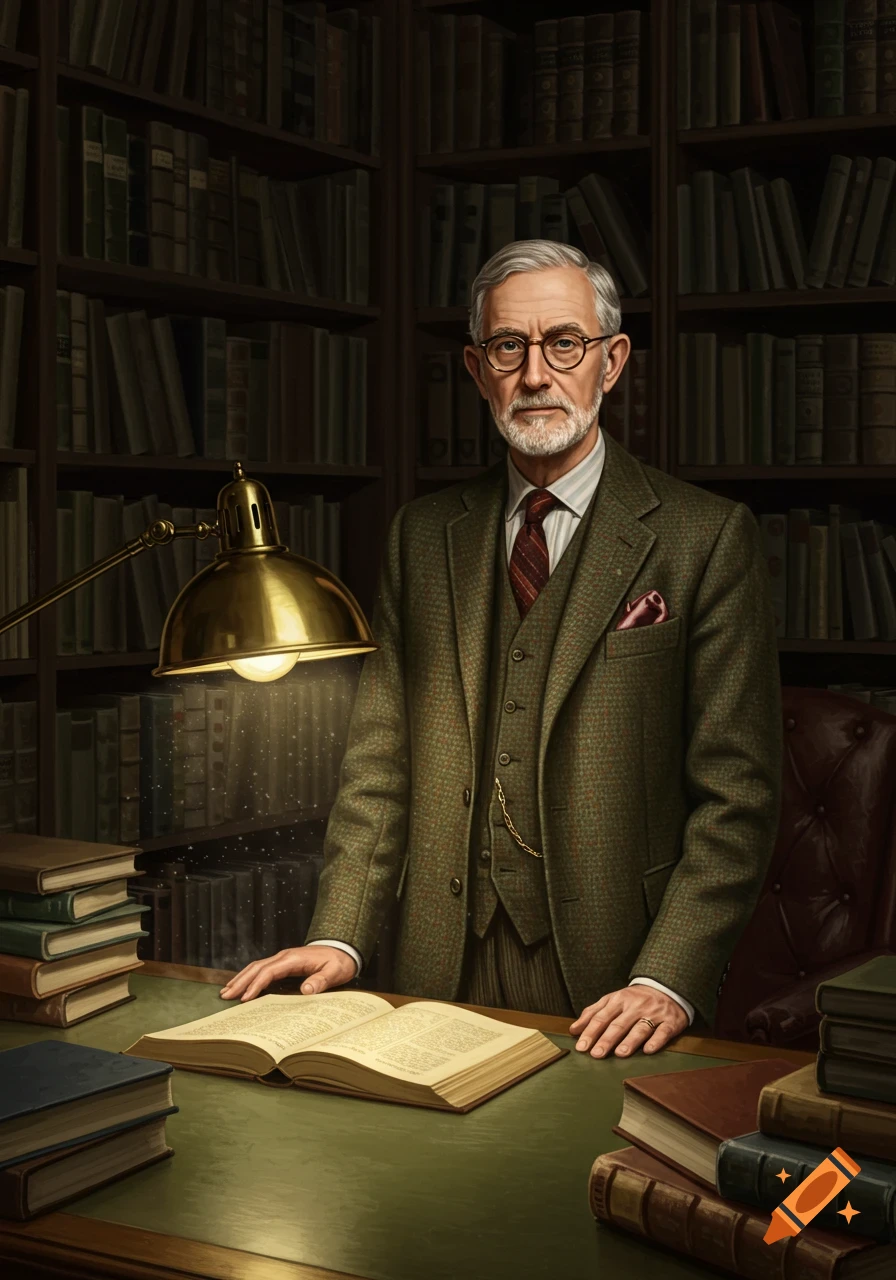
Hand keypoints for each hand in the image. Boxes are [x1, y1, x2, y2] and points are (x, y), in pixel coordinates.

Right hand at [219, 945, 356, 1001]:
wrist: (343, 950)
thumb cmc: (339, 962)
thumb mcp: (335, 972)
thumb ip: (322, 981)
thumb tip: (306, 991)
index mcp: (294, 959)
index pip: (269, 971)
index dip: (256, 985)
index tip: (245, 998)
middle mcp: (284, 956)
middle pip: (257, 967)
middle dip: (240, 981)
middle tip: (226, 996)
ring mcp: (283, 958)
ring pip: (256, 966)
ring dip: (241, 978)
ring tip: (226, 991)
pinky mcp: (283, 962)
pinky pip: (262, 968)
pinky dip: (249, 976)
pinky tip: (242, 985)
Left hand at [570, 986, 688, 1057]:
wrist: (666, 987)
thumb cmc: (634, 999)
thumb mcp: (612, 1000)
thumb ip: (592, 1013)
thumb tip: (573, 1030)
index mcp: (619, 1000)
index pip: (602, 1017)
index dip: (591, 1032)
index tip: (581, 1047)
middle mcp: (635, 1006)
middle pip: (619, 1024)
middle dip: (607, 1040)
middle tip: (596, 1054)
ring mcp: (653, 1014)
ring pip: (640, 1028)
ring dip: (630, 1041)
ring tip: (620, 1053)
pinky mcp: (670, 1022)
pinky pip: (663, 1032)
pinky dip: (656, 1041)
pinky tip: (648, 1050)